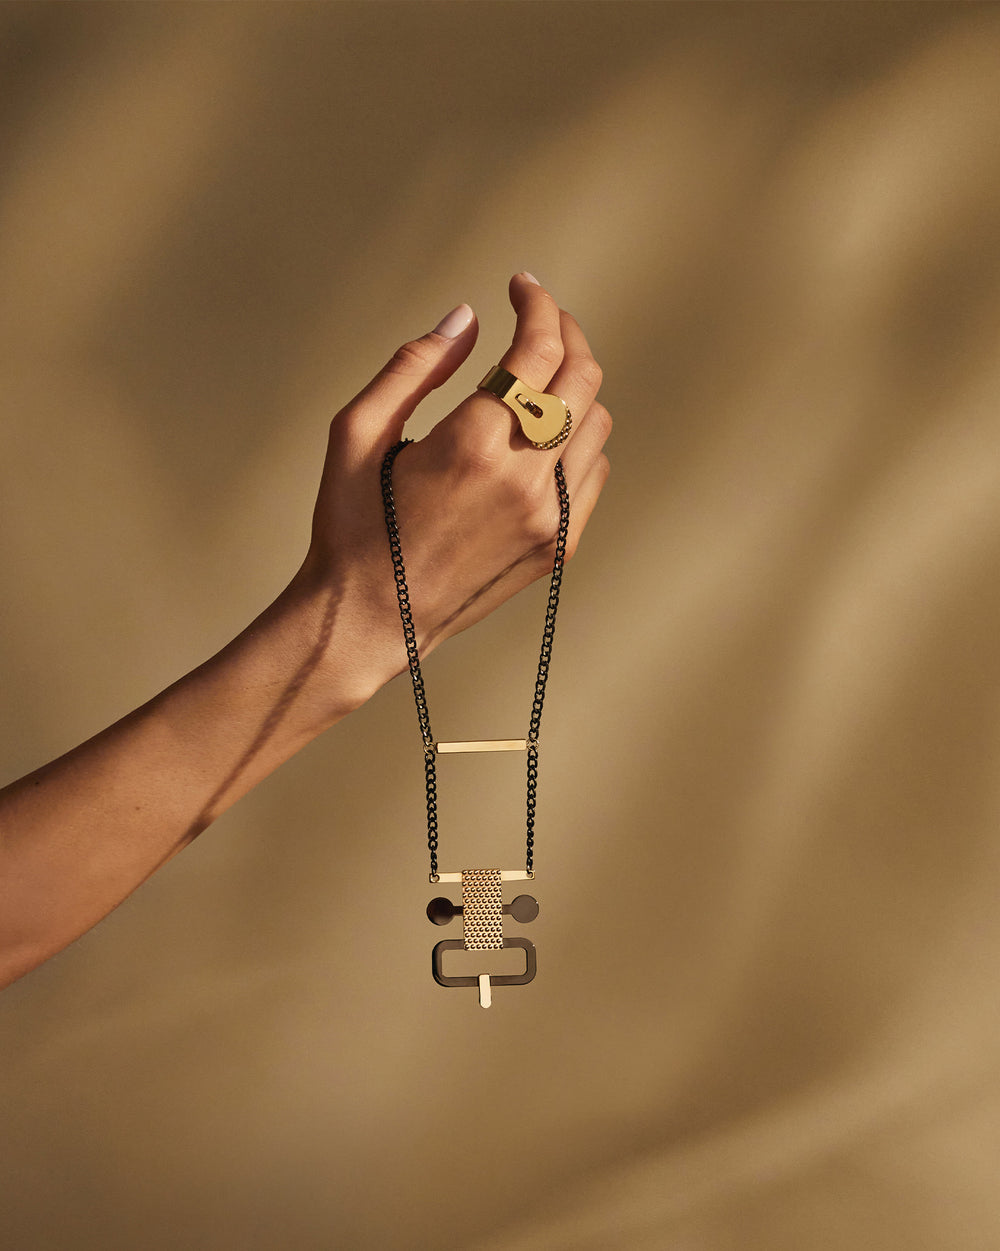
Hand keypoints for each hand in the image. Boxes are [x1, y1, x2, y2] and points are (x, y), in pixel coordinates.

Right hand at [296, 273, 611, 710]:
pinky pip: (594, 472)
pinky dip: (578, 439)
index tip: (520, 286)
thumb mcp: (357, 434)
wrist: (369, 621)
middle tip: (538, 320)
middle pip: (583, 378)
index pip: (539, 350)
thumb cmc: (351, 526)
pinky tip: (540, 436)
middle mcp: (525, 480)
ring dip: (573, 387)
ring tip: (536, 378)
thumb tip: (467, 314)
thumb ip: (414, 365)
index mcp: (472, 445)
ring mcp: (551, 517)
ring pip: (596, 423)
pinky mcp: (559, 546)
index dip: (537, 305)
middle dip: (565, 333)